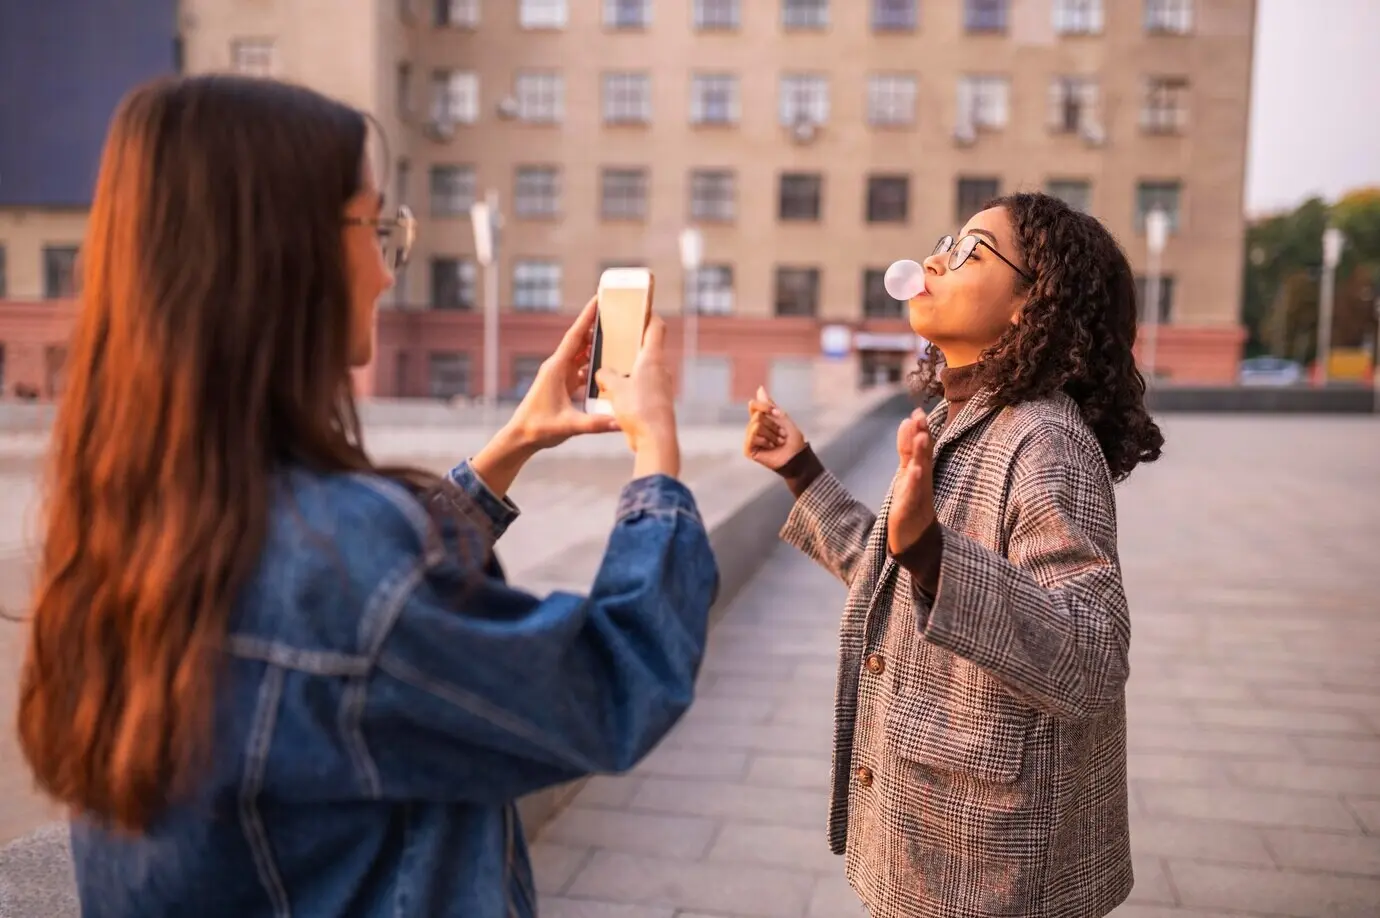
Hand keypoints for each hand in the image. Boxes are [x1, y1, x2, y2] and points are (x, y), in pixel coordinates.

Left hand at [470, 297, 619, 497]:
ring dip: (596, 346)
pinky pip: (581, 370)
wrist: (521, 438)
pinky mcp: (562, 385)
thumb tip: (619, 421)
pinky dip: (593, 366)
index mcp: (556, 368)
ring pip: (581, 355)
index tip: (598, 299)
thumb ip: (594, 423)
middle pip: (580, 341)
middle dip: (596, 326)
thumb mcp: (568, 426)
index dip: (587, 317)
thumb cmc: (538, 428)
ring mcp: (560, 376)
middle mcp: (557, 367)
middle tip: (615, 313)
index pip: (575, 337)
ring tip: (616, 337)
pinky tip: (607, 367)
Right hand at [595, 317, 680, 477]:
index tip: (640, 308)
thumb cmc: (638, 409)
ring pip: (641, 371)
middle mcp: (659, 370)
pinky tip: (613, 395)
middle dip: (630, 345)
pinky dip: (628, 388)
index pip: (656, 327)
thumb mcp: (614, 388)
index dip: (649, 315)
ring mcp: (659, 387)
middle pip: (646, 349)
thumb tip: (601, 373)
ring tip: (607, 372)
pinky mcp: (656, 403)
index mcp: (651, 359)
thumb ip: (605, 375)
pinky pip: (640, 389)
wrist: (655, 440)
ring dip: (626, 370)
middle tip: (613, 341)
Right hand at [743, 386, 806, 470]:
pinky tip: (771, 448)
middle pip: (758, 416)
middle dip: (773, 424)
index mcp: (760, 420)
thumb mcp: (782, 418)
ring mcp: (750, 439)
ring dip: (772, 434)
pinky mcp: (748, 450)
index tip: (778, 414)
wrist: (797, 457)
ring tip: (778, 442)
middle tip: (781, 435)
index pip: (754, 405)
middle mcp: (752, 429)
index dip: (766, 407)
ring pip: (756, 425)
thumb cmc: (793, 440)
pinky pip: (753, 436)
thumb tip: (760, 388)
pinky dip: (766, 441)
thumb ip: (770, 405)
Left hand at [887, 408, 937, 554]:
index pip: (921, 447)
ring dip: (922, 454)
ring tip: (922, 437)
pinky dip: (915, 481)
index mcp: (920, 471)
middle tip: (920, 417)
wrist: (915, 538)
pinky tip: (916, 470)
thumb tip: (907, 421)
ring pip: (921, 471)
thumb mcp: (908, 472)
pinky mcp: (911, 509)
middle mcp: (921, 480)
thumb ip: (907, 449)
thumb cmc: (912, 502)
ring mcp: (918, 494)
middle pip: (923, 455)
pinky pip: (914, 493)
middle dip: (922, 436)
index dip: (920, 430)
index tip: (918, 411)